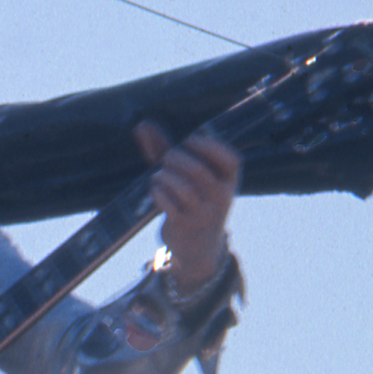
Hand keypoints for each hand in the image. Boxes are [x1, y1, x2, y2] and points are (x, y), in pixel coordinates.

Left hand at [134, 121, 238, 295]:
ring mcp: (203, 214)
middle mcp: (220, 198)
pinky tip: (156, 192)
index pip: (230, 160)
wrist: (199, 250)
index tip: (188, 141)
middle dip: (176, 158)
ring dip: (164, 175)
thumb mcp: (187, 176)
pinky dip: (158, 192)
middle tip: (167, 158)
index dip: (208, 146)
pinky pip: (168, 203)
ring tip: (159, 176)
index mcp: (229, 182)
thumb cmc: (192, 201)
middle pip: (198, 170)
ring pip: (182, 187)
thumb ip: (165, 148)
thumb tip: (142, 124)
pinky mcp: (184, 226)